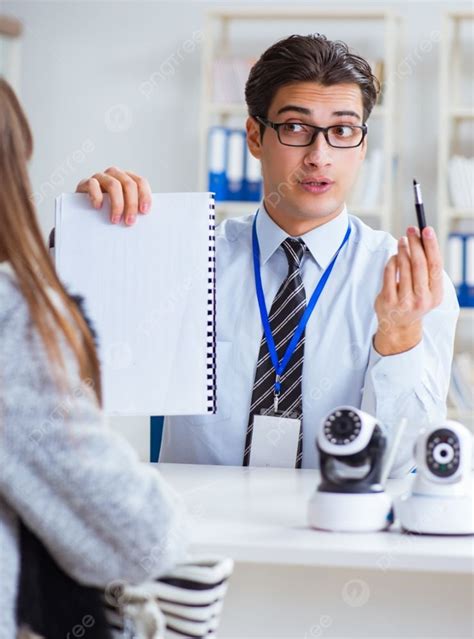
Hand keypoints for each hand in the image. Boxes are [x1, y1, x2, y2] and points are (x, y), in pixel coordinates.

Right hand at [75, 167, 151, 225]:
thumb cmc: (107, 212)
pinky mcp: (86, 182)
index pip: (140, 182)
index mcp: (127, 179)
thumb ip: (133, 210)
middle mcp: (115, 175)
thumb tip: (144, 219)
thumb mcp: (123, 209)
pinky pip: (93, 184)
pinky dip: (97, 196)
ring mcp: (100, 177)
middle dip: (131, 204)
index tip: (144, 211)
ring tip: (115, 220)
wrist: (85, 212)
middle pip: (128, 184)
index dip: (144, 196)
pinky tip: (98, 207)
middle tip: (129, 221)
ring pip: (114, 185)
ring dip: (117, 204)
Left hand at [373, 225, 443, 355]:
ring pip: (403, 266)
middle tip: (411, 229)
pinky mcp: (388, 300)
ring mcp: (404, 301)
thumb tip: (423, 239)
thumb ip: (427, 270)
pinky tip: (394, 256)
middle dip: (415, 243)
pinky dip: (392, 260)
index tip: (427, 229)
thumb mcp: (426, 290)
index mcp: (435, 295)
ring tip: (402, 241)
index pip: (435, 265)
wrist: (398, 326)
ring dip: (402, 249)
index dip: (431, 245)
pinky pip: (389, 272)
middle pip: (419, 263)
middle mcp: (422, 299)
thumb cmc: (414, 301)